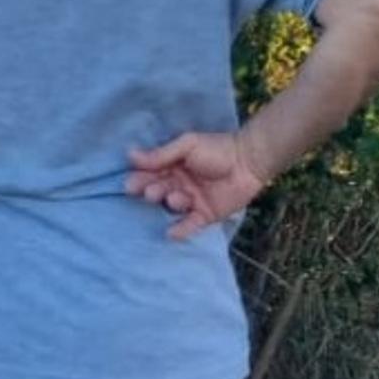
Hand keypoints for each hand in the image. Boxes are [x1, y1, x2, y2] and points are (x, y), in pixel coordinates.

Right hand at [126, 132, 269, 240]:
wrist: (249, 160)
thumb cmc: (218, 149)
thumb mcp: (188, 145)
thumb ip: (161, 154)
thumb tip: (129, 154)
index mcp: (171, 167)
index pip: (149, 175)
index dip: (139, 180)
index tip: (130, 184)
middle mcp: (178, 185)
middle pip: (158, 191)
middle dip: (152, 192)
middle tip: (152, 191)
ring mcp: (192, 201)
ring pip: (172, 206)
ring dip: (170, 203)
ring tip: (176, 196)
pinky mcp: (206, 215)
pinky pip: (190, 225)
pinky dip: (181, 230)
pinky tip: (171, 233)